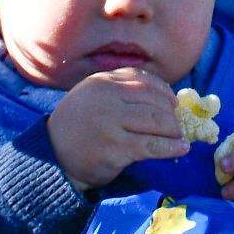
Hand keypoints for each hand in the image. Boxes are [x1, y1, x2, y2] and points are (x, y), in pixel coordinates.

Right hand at [46, 68, 189, 191]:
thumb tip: (161, 93)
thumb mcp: (91, 95)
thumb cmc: (77, 124)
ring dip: (173, 130)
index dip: (163, 91)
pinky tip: (180, 148)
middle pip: (152, 101)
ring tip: (180, 136)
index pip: (143, 81)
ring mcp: (112, 124)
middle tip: (178, 124)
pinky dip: (170, 147)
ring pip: (155, 122)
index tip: (174, 102)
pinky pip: (151, 146)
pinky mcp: (116, 149)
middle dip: (170, 113)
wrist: (52, 153)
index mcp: (103, 82)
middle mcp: (108, 99)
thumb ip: (118, 87)